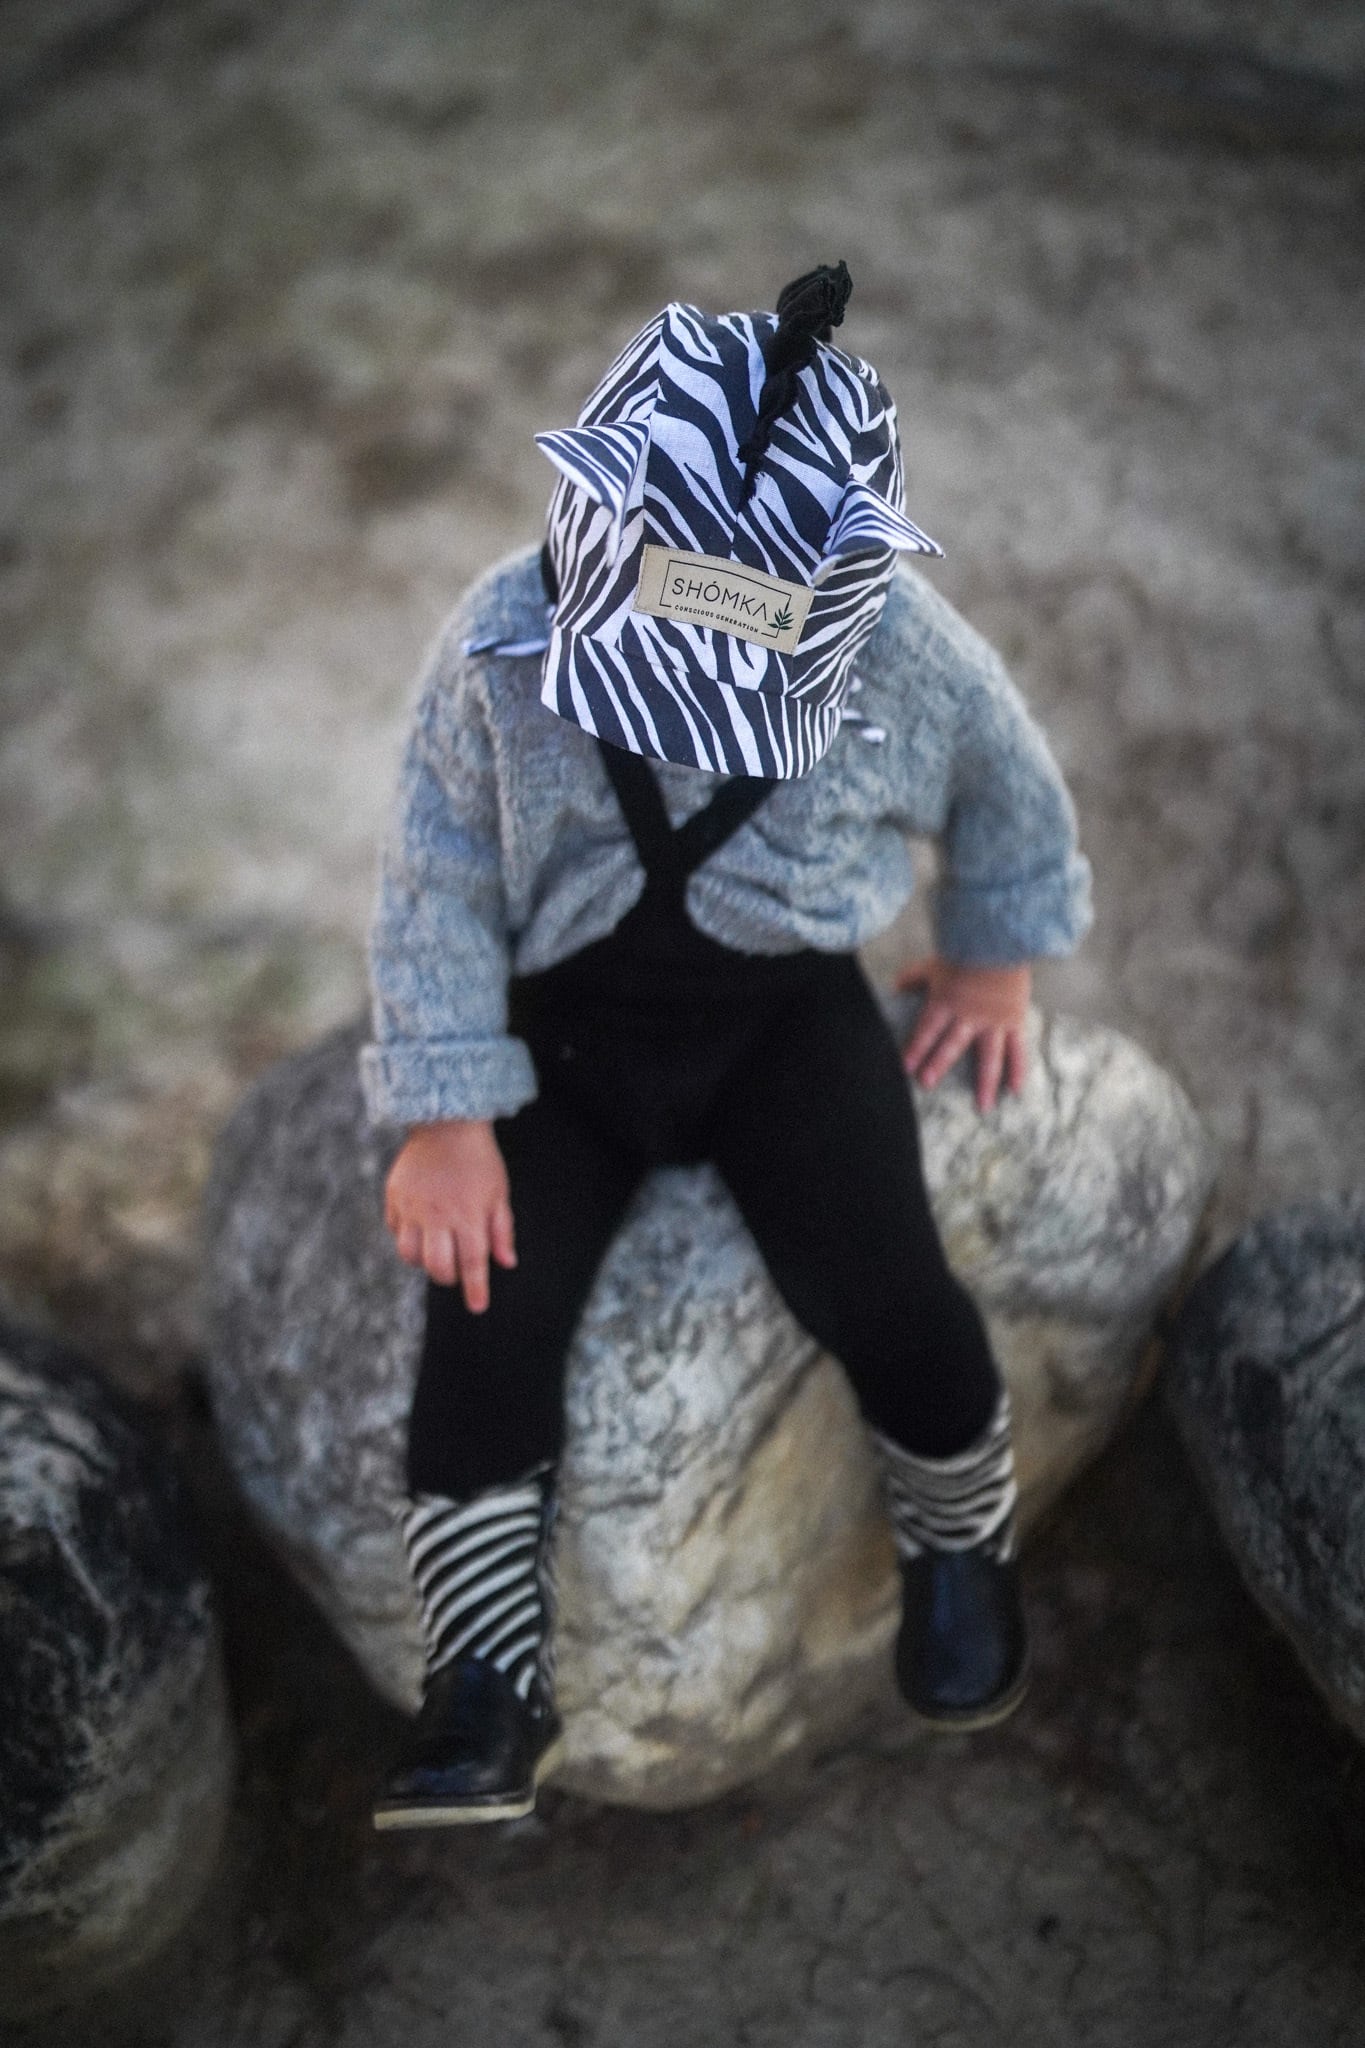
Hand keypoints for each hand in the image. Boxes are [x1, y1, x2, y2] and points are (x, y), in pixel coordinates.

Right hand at [384, 1119, 515, 1312]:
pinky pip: (394, 1231)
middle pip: (437, 1266)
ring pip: (409, 1254)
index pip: (473, 1264)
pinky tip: (418, 1231)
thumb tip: (506, 1263)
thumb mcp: (499, 1193)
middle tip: (456, 1272)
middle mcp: (438, 1217)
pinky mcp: (394, 1197)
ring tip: (435, 1252)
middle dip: (448, 1278)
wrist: (446, 1123)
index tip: (477, 1307)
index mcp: (469, 1216)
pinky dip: (405, 1238)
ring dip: (423, 1262)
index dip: (475, 1290)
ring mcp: (412, 1208)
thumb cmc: (479, 1160)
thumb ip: (502, 1230)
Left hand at [897, 956, 1031, 1112]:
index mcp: (946, 1003)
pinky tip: (1015, 1090)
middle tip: (927, 1083)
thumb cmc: (967, 951)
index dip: (915, 1049)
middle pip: (951, 1045)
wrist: (1002, 941)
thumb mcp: (935, 963)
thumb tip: (895, 986)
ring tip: (982, 1106)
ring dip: (984, 1082)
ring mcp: (993, 1022)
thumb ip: (914, 977)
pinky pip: (1017, 1049)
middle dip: (938, 1064)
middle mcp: (968, 1016)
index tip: (905, 1068)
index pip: (927, 1030)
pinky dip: (1018, 1069)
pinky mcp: (1014, 1021)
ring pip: (988, 1056)